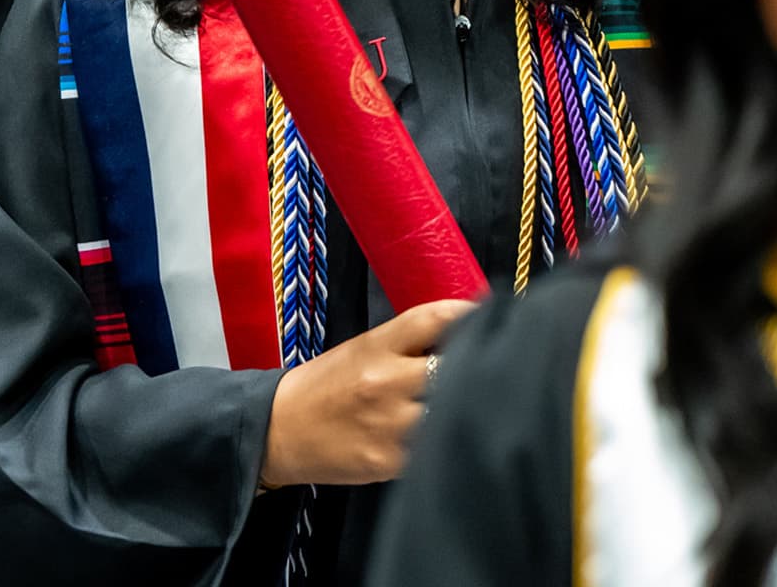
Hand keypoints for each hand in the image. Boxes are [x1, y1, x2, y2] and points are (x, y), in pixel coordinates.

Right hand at [257, 298, 474, 488]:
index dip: (470, 315)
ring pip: (450, 411)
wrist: (280, 429)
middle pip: (454, 367)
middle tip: (496, 369)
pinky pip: (435, 448)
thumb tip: (467, 334)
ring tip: (480, 406)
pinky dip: (446, 441)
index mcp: (377, 346)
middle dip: (478, 367)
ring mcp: (389, 424)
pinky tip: (451, 437)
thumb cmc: (328, 385)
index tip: (492, 319)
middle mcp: (386, 381)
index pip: (435, 319)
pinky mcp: (390, 461)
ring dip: (467, 407)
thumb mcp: (363, 351)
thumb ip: (409, 344)